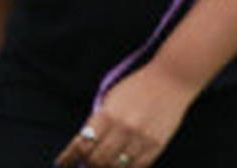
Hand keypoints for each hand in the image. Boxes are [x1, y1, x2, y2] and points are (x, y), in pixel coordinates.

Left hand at [54, 63, 193, 167]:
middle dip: (86, 165)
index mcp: (108, 115)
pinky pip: (137, 166)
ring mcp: (142, 138)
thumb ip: (98, 121)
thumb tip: (84, 147)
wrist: (174, 78)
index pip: (81, 145)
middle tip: (84, 165)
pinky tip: (120, 165)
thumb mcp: (112, 98)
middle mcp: (124, 128)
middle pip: (96, 160)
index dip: (68, 158)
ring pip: (116, 167)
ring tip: (101, 166)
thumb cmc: (139, 86)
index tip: (61, 163)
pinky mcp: (157, 144)